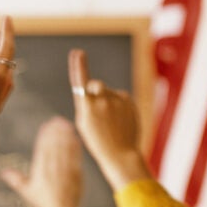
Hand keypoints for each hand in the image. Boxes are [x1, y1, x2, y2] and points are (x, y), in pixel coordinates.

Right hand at [2, 117, 82, 206]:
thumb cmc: (43, 203)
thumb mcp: (28, 191)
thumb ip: (16, 179)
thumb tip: (3, 173)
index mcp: (39, 172)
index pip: (42, 149)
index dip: (44, 136)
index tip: (46, 125)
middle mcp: (51, 171)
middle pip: (53, 147)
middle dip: (55, 132)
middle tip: (57, 120)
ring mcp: (64, 173)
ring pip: (64, 150)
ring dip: (65, 136)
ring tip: (66, 125)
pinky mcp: (75, 176)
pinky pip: (75, 158)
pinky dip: (75, 147)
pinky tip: (75, 138)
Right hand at [68, 49, 150, 188]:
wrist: (120, 153)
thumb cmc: (97, 140)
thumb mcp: (84, 122)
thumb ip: (86, 102)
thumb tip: (96, 88)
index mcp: (87, 107)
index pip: (81, 81)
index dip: (78, 66)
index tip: (78, 53)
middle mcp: (102, 101)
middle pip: (96, 86)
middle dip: (95, 91)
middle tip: (98, 111)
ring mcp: (117, 100)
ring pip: (108, 92)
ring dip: (108, 101)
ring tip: (111, 121)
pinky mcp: (129, 101)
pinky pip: (120, 97)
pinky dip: (118, 105)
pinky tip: (120, 120)